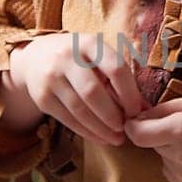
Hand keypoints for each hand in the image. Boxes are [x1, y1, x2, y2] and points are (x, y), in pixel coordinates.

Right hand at [1, 32, 147, 144]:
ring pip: (79, 110)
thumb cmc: (80, 59)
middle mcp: (67, 57)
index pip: (115, 68)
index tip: (136, 111)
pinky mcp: (42, 97)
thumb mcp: (98, 58)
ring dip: (101, 129)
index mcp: (89, 43)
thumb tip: (146, 110)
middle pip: (94, 92)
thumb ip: (121, 80)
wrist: (35, 57)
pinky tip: (100, 138)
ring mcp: (51, 77)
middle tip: (126, 129)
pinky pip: (68, 119)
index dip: (129, 94)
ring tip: (116, 139)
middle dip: (113, 115)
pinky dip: (87, 132)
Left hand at [126, 96, 181, 181]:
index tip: (139, 120)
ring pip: (161, 157)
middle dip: (160, 133)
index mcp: (181, 130)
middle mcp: (181, 156)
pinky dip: (178, 163)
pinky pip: (171, 171)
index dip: (134, 126)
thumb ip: (164, 109)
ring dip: (171, 148)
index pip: (137, 134)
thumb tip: (136, 117)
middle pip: (151, 143)